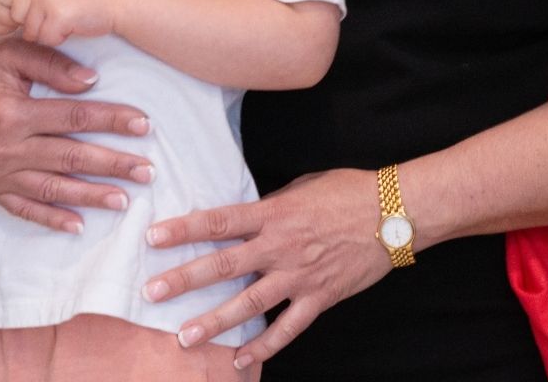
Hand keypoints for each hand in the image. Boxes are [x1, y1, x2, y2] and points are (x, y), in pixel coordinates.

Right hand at [0, 34, 153, 233]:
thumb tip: (92, 81)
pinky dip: (51, 219)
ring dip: (91, 196)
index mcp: (12, 112)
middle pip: (70, 157)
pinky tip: (78, 226)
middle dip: (113, 164)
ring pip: (53, 188)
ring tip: (124, 200)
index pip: (73, 117)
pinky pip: (24, 209)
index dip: (111, 120)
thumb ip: (51, 64)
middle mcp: (5, 147)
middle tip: (148, 171)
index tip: (144, 124)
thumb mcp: (11, 53)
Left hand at [10, 0, 116, 46]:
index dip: (31, 12)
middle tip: (60, 18)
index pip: (14, 0)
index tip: (51, 10)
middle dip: (36, 24)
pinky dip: (60, 39)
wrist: (119, 2)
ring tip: (68, 20)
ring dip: (48, 33)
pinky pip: (46, 39)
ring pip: (30, 30)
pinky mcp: (57, 14)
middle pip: (18, 16)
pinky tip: (74, 26)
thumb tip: (5, 6)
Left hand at [143, 168, 391, 367]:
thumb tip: (243, 218)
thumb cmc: (346, 192)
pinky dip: (265, 347)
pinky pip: (288, 329)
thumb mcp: (300, 188)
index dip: (183, 229)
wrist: (395, 213)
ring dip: (215, 322)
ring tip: (184, 337)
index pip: (218, 222)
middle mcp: (280, 247)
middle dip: (184, 280)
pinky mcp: (320, 298)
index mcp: (272, 214)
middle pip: (223, 265)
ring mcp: (300, 276)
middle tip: (151, 293)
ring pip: (249, 304)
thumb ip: (268, 207)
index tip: (153, 238)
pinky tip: (240, 360)